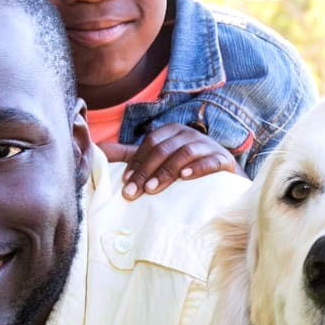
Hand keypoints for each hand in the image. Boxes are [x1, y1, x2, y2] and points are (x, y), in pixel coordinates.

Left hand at [101, 124, 241, 199]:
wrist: (225, 178)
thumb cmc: (186, 168)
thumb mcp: (159, 160)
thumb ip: (131, 156)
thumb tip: (99, 150)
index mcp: (173, 131)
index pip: (151, 143)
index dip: (137, 162)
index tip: (125, 183)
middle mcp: (190, 134)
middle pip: (164, 149)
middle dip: (147, 171)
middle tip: (134, 193)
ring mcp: (208, 146)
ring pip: (184, 153)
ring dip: (167, 172)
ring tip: (153, 189)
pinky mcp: (223, 160)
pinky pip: (210, 161)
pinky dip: (198, 168)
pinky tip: (186, 177)